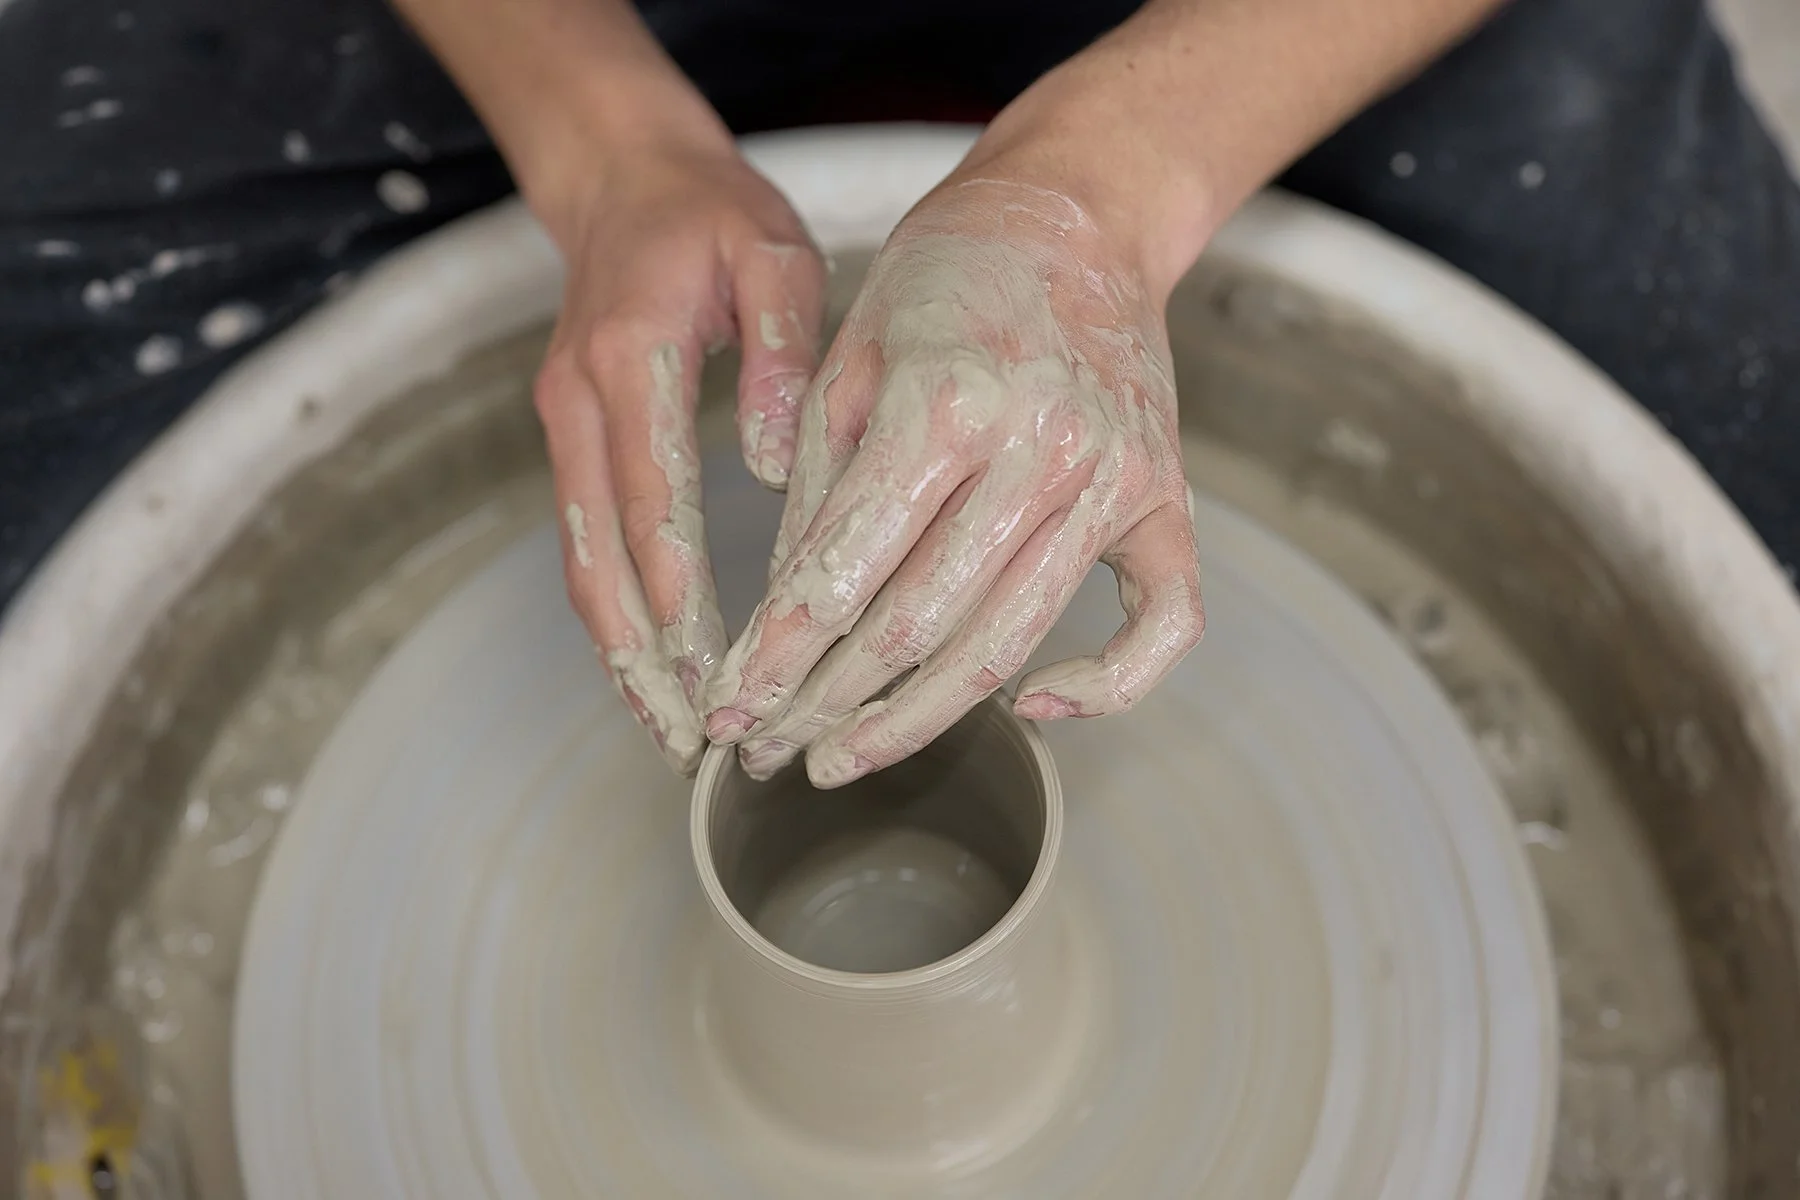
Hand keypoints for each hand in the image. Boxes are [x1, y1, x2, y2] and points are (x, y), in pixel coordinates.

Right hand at [533, 138, 825, 772]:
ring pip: (579, 561)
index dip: (676, 594)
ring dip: (618, 653)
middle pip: (597, 555)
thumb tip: (766, 464)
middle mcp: (578, 399)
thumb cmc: (711, 213)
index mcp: (630, 356)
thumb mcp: (771, 253)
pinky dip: (609, 611)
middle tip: (690, 738)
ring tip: (668, 731)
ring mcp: (562, 420)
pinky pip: (583, 539)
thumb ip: (778, 351)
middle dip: (641, 658)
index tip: (712, 671)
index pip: (651, 498)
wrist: (622, 174)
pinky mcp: (568, 435)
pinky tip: (645, 667)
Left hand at [701, 176, 1204, 786]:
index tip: (729, 711)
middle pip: (918, 629)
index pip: (841, 574)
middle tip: (770, 752)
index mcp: (945, 403)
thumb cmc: (946, 280)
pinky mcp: (1164, 498)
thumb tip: (785, 621)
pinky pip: (1161, 625)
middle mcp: (1039, 449)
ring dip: (918, 719)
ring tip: (846, 755)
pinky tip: (1035, 710)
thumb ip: (817, 493)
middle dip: (826, 705)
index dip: (773, 660)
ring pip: (1010, 642)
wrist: (1075, 215)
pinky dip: (1107, 686)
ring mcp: (1113, 480)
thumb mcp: (848, 362)